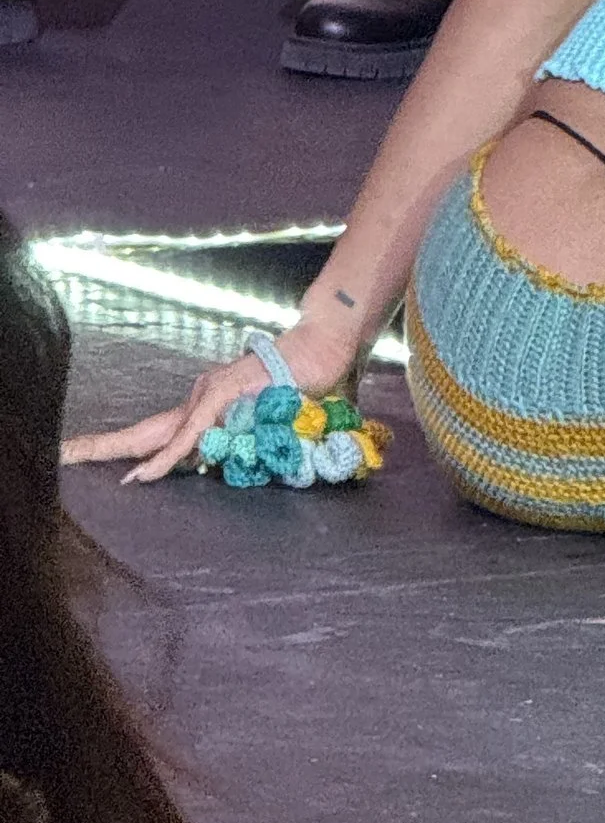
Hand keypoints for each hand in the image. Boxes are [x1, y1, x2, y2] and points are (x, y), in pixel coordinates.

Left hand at [61, 313, 362, 485]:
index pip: (159, 433)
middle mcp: (200, 398)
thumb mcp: (271, 424)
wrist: (324, 348)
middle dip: (101, 446)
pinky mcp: (222, 396)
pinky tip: (146, 475)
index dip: (126, 449)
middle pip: (143, 430)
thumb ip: (248, 441)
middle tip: (61, 455)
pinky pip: (190, 436)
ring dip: (119, 453)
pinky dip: (167, 458)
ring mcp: (209, 394)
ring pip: (158, 434)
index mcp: (208, 408)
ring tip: (80, 460)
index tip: (92, 459)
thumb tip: (230, 466)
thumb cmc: (306, 384)